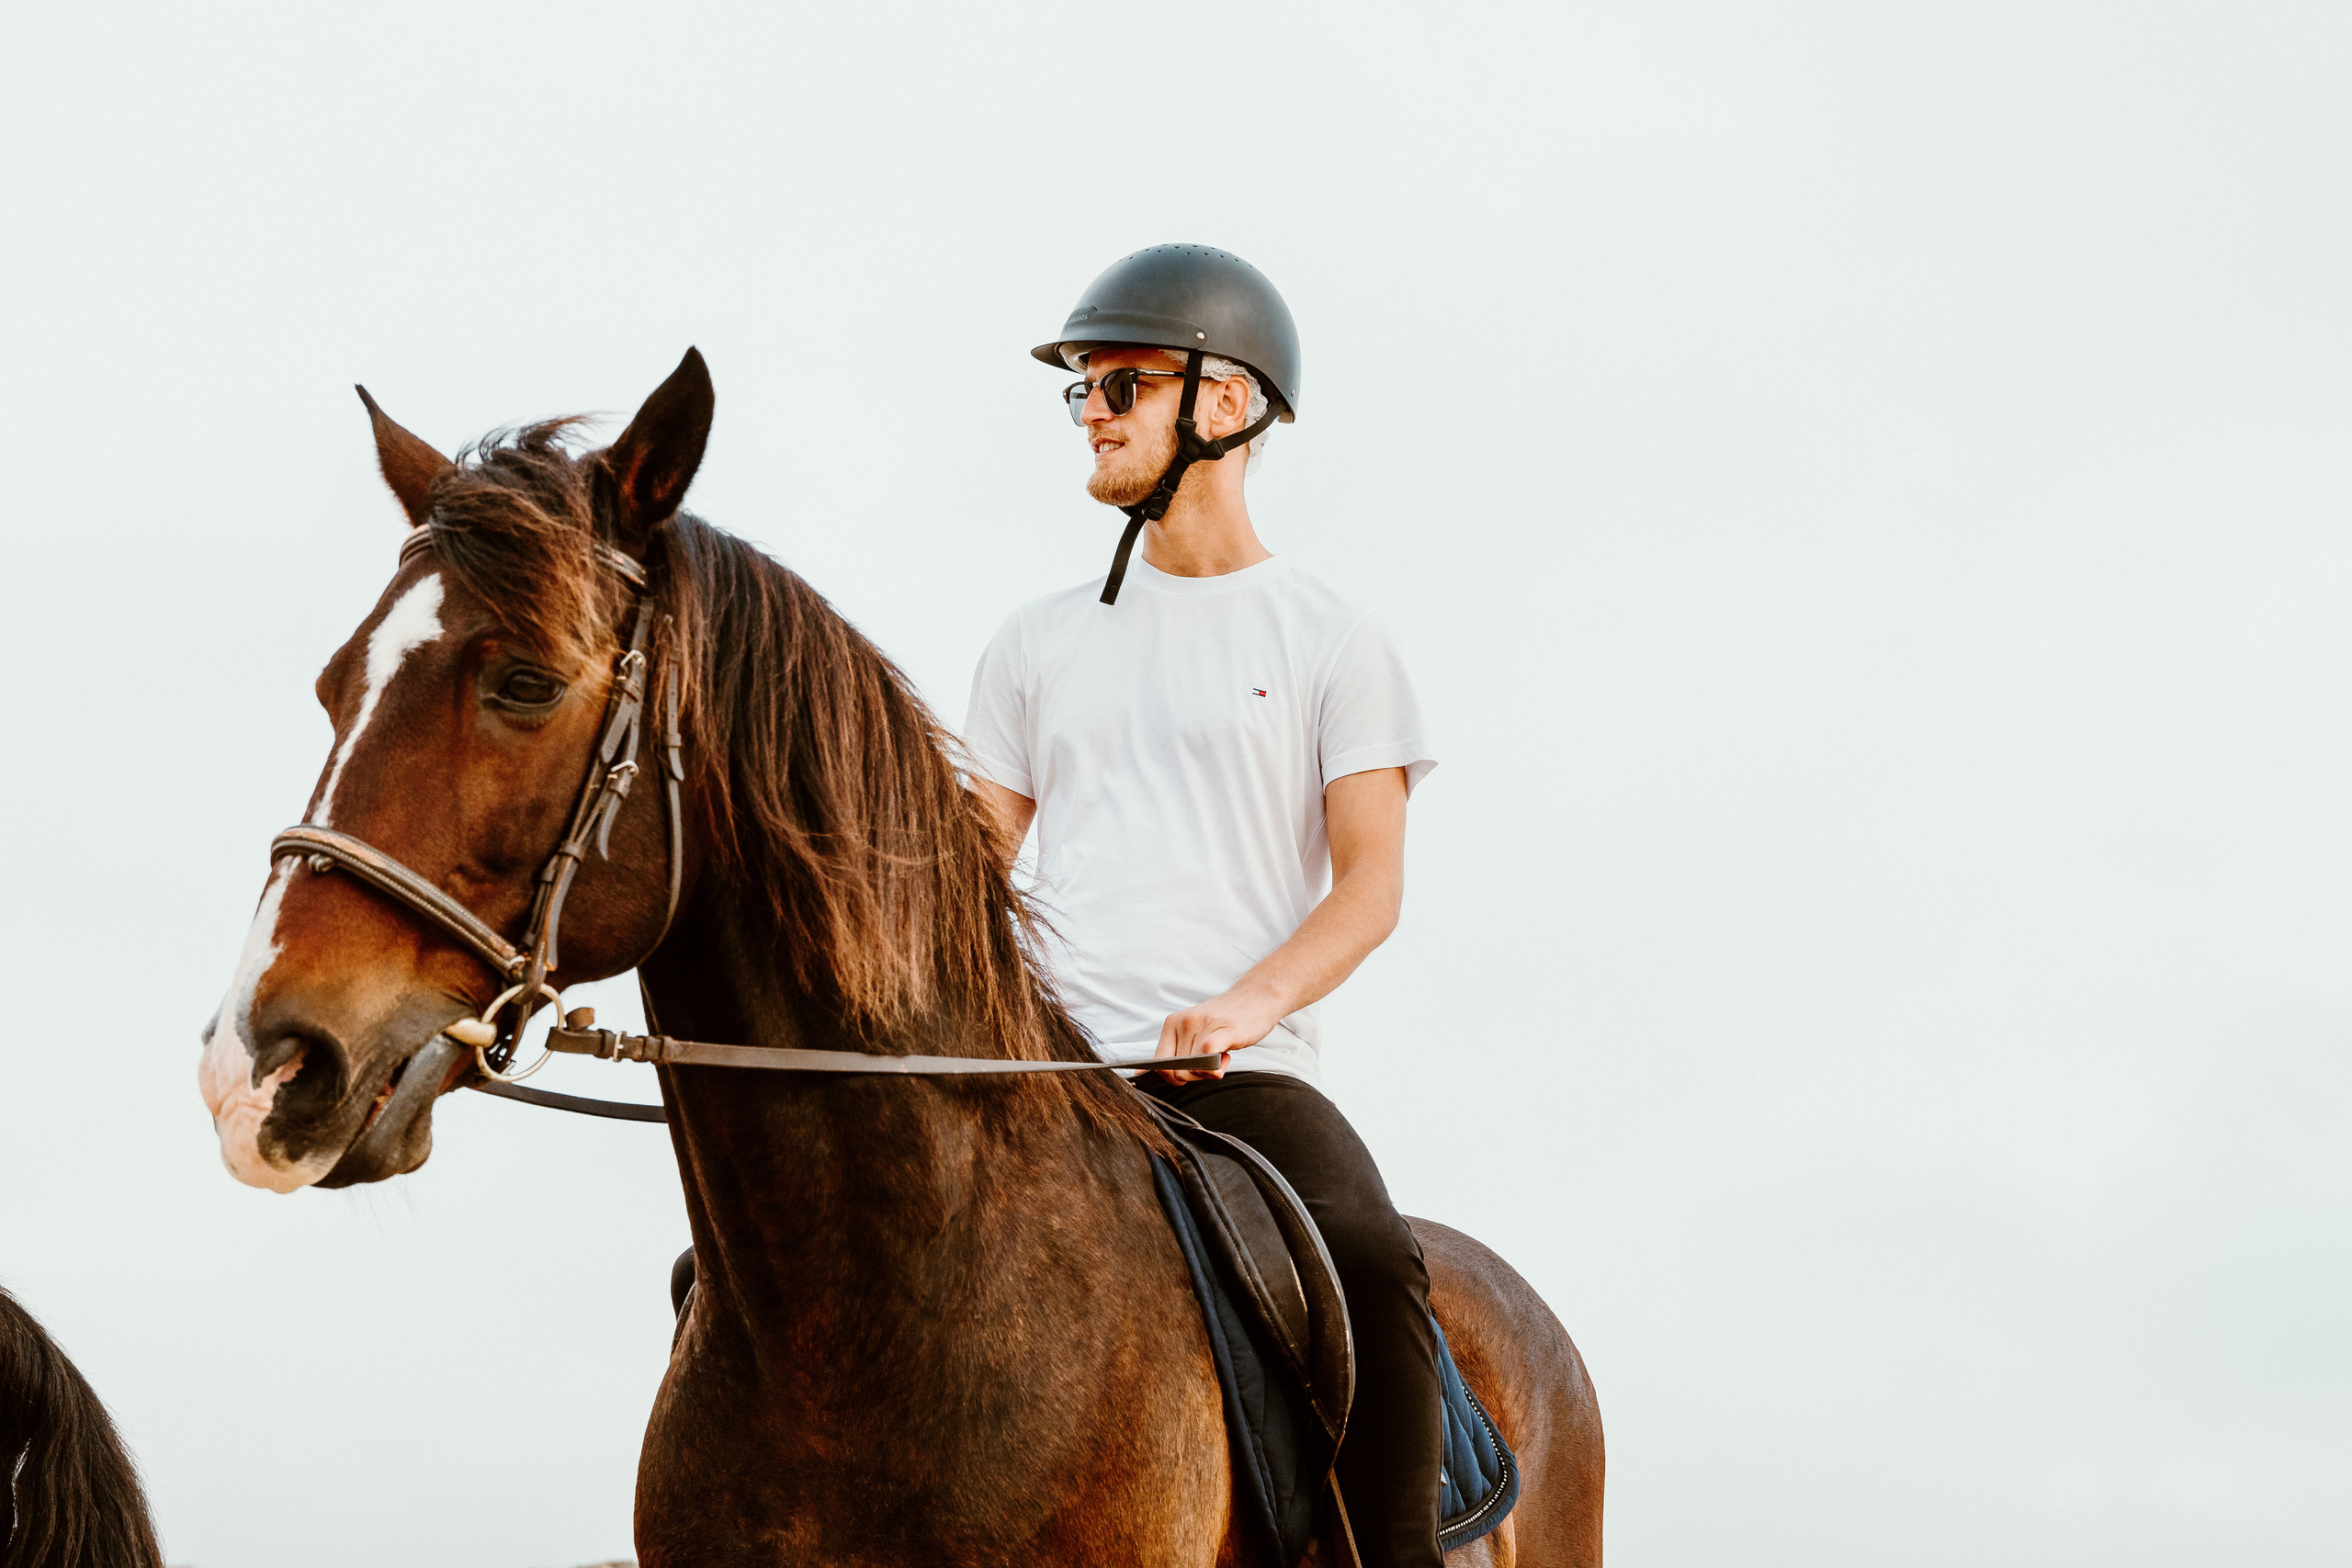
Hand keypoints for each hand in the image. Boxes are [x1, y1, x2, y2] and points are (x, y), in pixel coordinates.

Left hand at [1152, 989, 1283, 1085]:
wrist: (1257, 997)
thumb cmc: (1224, 1020)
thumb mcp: (1193, 1032)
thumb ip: (1171, 1053)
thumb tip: (1138, 1077)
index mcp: (1172, 1023)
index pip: (1158, 1064)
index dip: (1172, 1077)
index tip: (1190, 1072)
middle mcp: (1184, 1022)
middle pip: (1178, 1072)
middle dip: (1195, 1075)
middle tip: (1210, 1061)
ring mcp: (1205, 1024)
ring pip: (1194, 1069)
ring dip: (1211, 1071)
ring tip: (1222, 1054)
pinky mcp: (1226, 1030)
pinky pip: (1209, 1055)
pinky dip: (1215, 1067)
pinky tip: (1225, 1058)